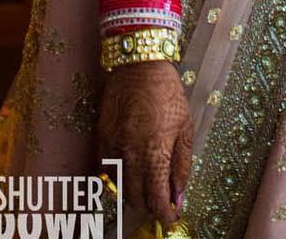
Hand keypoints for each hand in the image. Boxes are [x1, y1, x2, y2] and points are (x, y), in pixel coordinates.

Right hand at [97, 60, 192, 228]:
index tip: (170, 218)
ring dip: (133, 194)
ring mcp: (113, 149)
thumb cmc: (167, 93)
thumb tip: (179, 194)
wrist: (139, 66)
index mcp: (155, 153)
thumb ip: (182, 164)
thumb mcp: (185, 127)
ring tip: (147, 188)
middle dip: (149, 205)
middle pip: (136, 198)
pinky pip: (106, 172)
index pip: (157, 198)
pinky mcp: (101, 140)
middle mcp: (131, 156)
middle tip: (160, 201)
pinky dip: (118, 178)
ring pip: (120, 188)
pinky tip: (129, 173)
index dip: (164, 213)